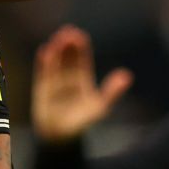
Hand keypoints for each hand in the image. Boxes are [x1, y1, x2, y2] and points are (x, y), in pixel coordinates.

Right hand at [31, 25, 132, 140]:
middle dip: (68, 45)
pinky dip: (43, 62)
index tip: (79, 35)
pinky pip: (42, 72)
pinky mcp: (42, 88)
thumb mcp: (101, 106)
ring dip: (56, 50)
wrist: (62, 137)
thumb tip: (126, 75)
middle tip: (68, 31)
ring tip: (57, 38)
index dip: (80, 47)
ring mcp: (54, 83)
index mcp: (82, 80)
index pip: (81, 59)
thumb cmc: (82, 122)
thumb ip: (112, 91)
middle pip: (68, 57)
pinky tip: (44, 50)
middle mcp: (67, 79)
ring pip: (55, 62)